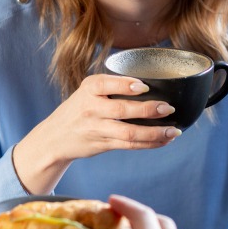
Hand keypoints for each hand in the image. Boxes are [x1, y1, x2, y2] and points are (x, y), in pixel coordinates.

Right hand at [13, 74, 181, 194]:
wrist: (54, 138)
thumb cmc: (77, 110)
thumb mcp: (86, 92)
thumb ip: (110, 87)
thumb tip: (151, 83)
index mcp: (88, 89)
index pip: (106, 84)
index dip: (125, 86)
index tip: (144, 86)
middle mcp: (91, 109)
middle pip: (122, 110)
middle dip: (148, 110)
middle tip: (169, 108)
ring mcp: (97, 129)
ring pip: (129, 133)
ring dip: (154, 133)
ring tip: (173, 130)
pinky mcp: (103, 145)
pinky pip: (130, 145)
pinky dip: (149, 143)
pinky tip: (164, 140)